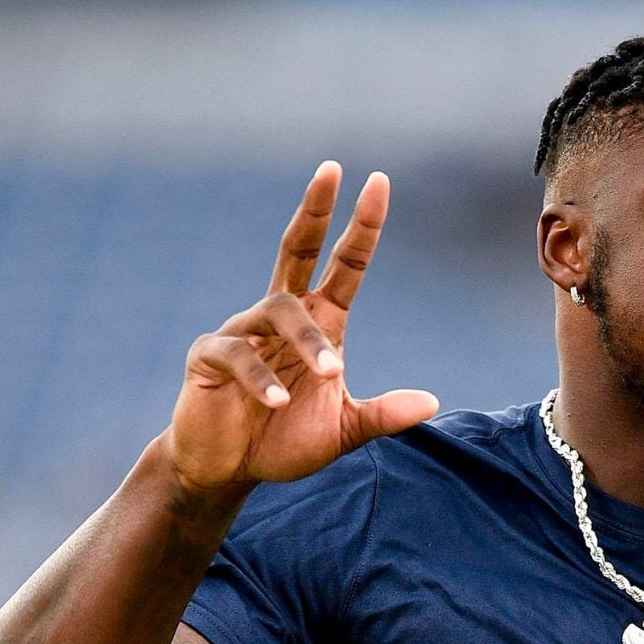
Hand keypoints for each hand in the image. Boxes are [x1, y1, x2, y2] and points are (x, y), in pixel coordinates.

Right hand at [163, 161, 439, 498]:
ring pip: (279, 309)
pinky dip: (262, 376)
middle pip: (297, 249)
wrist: (228, 472)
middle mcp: (281, 319)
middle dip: (314, 210)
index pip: (344, 266)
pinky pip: (238, 352)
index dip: (361, 228)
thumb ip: (383, 416)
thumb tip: (432, 403)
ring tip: (331, 374)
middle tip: (331, 171)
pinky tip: (278, 401)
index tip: (378, 183)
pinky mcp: (210, 356)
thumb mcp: (343, 432)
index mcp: (319, 326)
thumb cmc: (281, 442)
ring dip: (309, 340)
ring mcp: (244, 332)